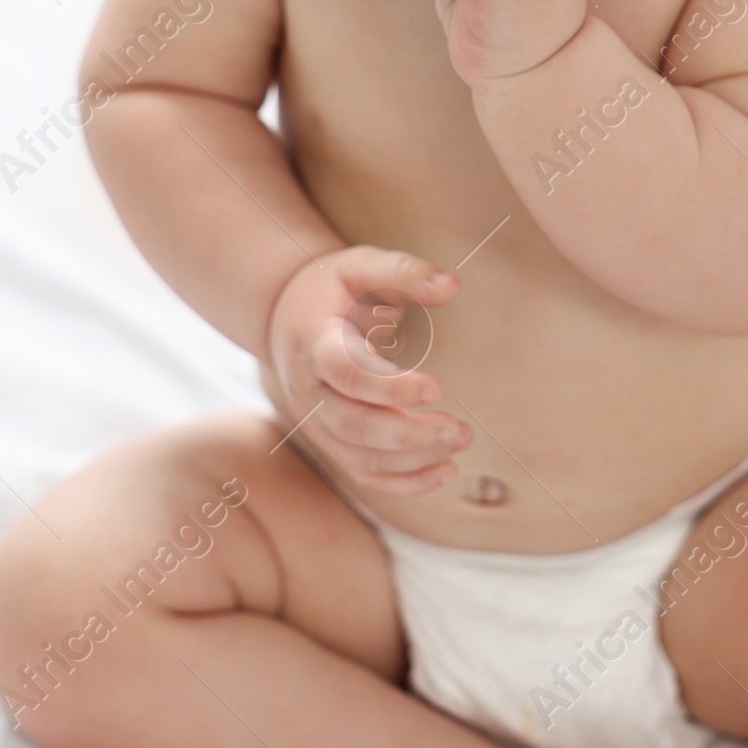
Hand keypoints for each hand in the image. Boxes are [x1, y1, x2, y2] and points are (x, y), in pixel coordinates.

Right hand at [266, 246, 468, 494]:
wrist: (287, 318)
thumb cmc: (332, 289)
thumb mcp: (360, 266)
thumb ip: (404, 272)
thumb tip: (453, 284)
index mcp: (315, 343)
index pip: (347, 374)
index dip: (388, 387)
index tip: (435, 388)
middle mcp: (310, 391)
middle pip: (355, 425)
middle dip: (409, 434)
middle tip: (458, 430)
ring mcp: (317, 422)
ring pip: (360, 456)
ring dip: (412, 459)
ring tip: (460, 442)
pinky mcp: (331, 441)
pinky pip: (364, 473)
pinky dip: (403, 482)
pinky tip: (444, 472)